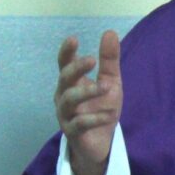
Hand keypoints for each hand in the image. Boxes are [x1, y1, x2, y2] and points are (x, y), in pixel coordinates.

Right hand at [55, 30, 121, 174]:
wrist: (100, 143)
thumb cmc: (101, 109)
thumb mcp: (111, 83)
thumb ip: (109, 61)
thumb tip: (110, 32)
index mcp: (72, 83)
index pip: (64, 64)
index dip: (66, 52)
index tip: (73, 39)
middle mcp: (64, 96)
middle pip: (64, 79)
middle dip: (77, 69)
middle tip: (92, 60)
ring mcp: (66, 114)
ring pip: (69, 100)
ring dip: (87, 92)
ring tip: (106, 87)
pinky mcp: (73, 132)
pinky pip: (80, 123)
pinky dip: (95, 118)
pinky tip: (109, 115)